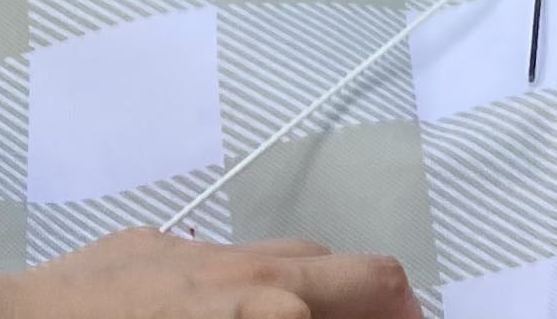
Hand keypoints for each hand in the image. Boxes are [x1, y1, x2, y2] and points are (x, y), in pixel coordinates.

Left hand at [0, 229, 422, 318]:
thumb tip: (302, 313)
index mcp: (267, 312)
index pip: (373, 299)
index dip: (401, 318)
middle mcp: (248, 278)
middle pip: (360, 273)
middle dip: (391, 302)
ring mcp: (201, 255)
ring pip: (299, 254)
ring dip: (331, 286)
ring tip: (332, 317)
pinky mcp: (154, 246)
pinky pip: (231, 253)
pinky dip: (260, 277)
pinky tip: (236, 305)